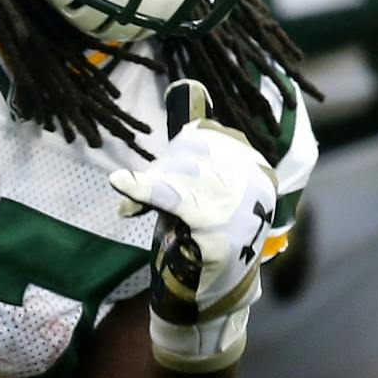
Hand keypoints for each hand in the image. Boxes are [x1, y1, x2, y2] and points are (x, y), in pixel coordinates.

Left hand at [110, 79, 278, 373]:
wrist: (207, 293)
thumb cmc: (199, 231)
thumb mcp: (197, 180)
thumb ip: (194, 137)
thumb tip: (187, 84)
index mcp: (255, 166)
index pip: (204, 137)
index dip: (178, 155)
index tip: (165, 178)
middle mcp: (254, 182)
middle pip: (190, 156)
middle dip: (161, 175)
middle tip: (142, 193)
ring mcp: (237, 207)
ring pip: (178, 175)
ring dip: (151, 189)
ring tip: (134, 203)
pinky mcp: (214, 229)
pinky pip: (172, 199)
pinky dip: (144, 190)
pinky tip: (122, 184)